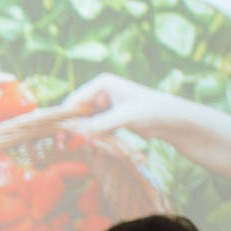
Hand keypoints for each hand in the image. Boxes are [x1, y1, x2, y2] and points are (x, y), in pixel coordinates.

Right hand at [60, 73, 189, 139]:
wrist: (171, 119)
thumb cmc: (153, 110)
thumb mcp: (126, 116)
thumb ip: (102, 124)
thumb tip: (79, 133)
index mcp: (101, 83)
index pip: (73, 100)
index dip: (64, 118)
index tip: (59, 136)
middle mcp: (99, 91)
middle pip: (75, 111)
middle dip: (70, 127)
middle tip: (63, 146)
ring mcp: (103, 104)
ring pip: (81, 120)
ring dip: (79, 134)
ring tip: (73, 147)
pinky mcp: (107, 116)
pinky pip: (91, 127)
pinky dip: (89, 136)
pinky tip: (88, 145)